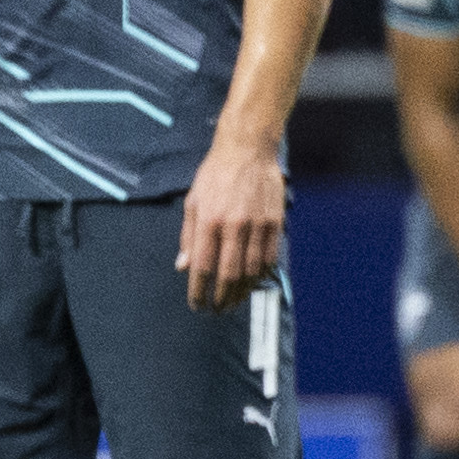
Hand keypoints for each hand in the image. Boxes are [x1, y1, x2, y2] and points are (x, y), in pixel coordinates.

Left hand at [178, 135, 288, 304]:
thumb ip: (188, 236)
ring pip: (251, 270)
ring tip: (235, 301)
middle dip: (221, 298)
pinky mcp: (275, 221)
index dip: (199, 291)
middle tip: (218, 309)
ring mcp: (257, 224)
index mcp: (209, 220)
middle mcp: (233, 225)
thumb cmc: (216, 174)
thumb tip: (183, 266)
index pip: (203, 267)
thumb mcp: (193, 201)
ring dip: (242, 291)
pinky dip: (261, 275)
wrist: (247, 149)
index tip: (197, 305)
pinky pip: (269, 257)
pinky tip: (253, 282)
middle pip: (228, 274)